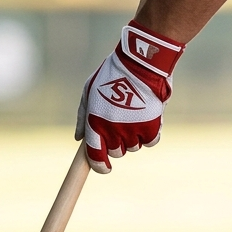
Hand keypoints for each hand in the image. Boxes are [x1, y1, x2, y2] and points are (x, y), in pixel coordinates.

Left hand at [75, 23, 184, 173]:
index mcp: (95, 123)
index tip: (104, 168)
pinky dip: (149, 134)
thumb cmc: (112, 75)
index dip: (100, 166)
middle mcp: (113, 131)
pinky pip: (150, 142)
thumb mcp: (89, 91)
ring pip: (133, 147)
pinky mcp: (151, 128)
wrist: (140, 63)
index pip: (95, 156)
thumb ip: (84, 117)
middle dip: (117, 144)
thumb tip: (79, 140)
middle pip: (116, 153)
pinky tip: (148, 119)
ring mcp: (132, 131)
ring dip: (133, 137)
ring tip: (134, 115)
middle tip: (121, 127)